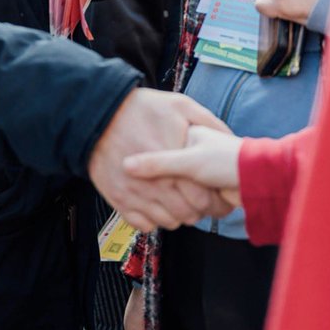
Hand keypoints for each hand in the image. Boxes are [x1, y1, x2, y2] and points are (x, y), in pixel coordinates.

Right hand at [87, 88, 231, 230]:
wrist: (99, 112)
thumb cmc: (142, 107)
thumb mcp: (179, 104)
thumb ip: (207, 121)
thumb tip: (230, 137)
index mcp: (173, 162)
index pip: (202, 199)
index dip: (212, 199)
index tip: (212, 191)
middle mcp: (154, 183)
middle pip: (187, 215)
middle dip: (197, 209)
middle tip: (196, 196)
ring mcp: (135, 194)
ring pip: (168, 222)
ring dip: (176, 215)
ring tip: (176, 198)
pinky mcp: (118, 200)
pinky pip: (144, 225)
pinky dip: (153, 218)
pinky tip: (156, 201)